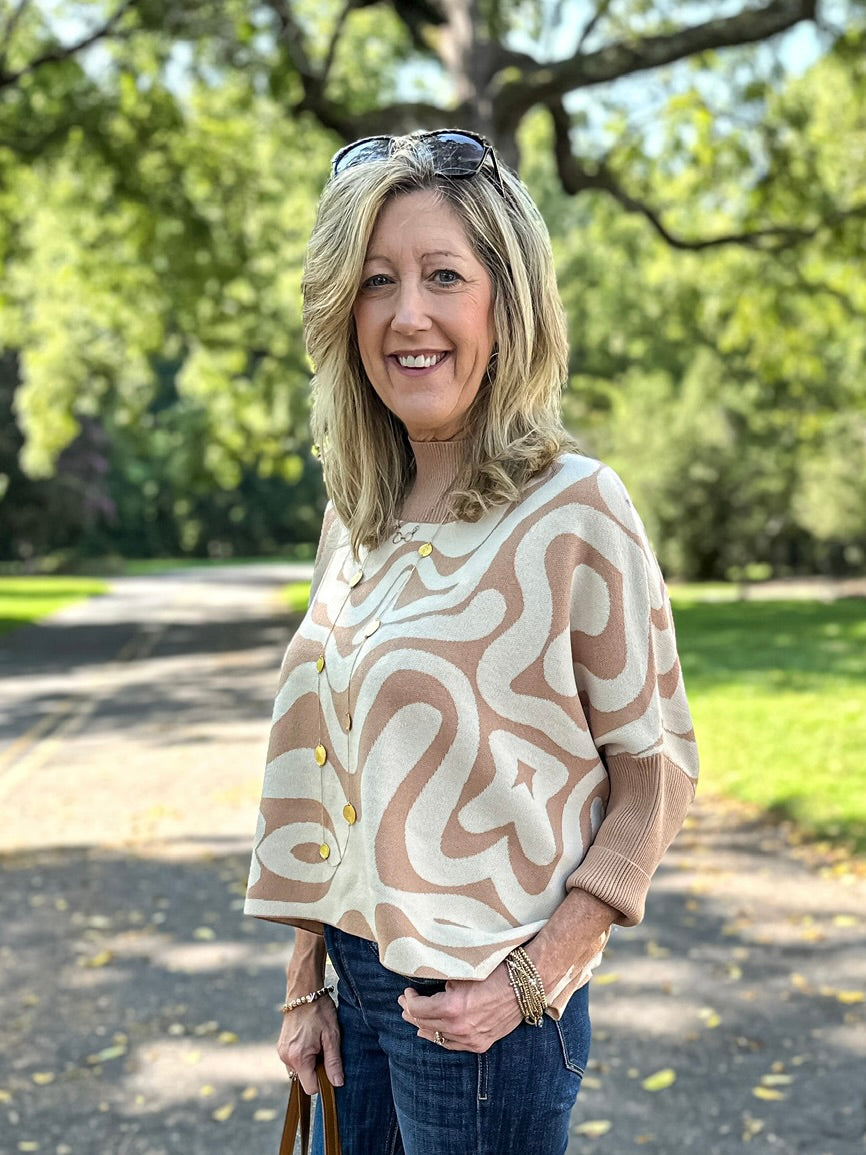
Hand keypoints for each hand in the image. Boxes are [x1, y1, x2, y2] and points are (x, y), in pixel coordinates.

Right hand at [277, 997, 343, 1094]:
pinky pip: (293, 1061)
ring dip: (308, 1063)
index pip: (310, 1088)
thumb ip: (334, 1062)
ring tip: (315, 1042)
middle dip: (315, 1070)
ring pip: (298, 1070)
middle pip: (304, 1079)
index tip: (329, 1066)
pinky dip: (302, 1056)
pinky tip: (308, 1040)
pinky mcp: (280, 1047)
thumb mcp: (332, 1036)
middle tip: (323, 1048)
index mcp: (299, 1057)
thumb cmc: (320, 1011)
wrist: (304, 991)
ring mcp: (281, 1052)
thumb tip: (337, 1084)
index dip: (322, 1081)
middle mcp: (286, 1057)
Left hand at [398, 964, 521, 1053]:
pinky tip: (431, 1033)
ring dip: (424, 1026)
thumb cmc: (494, 971)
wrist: (525, 984)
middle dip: (412, 1013)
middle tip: (405, 1003)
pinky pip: (453, 1045)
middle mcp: (460, 1028)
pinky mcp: (482, 1044)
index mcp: (452, 1008)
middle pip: (425, 1024)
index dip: (409, 1000)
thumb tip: (426, 989)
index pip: (418, 1009)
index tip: (407, 992)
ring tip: (414, 1018)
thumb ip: (441, 985)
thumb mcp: (462, 973)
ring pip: (438, 1036)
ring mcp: (471, 1039)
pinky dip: (440, 1037)